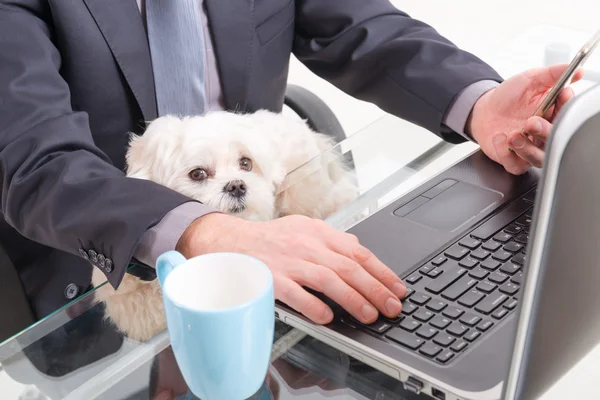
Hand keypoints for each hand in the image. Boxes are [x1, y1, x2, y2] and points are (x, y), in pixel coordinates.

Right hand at [177, 213, 406, 324]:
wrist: (230, 242)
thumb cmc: (269, 239)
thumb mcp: (303, 228)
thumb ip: (331, 239)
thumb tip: (358, 246)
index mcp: (318, 232)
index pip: (358, 252)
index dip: (382, 272)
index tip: (397, 289)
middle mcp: (307, 245)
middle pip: (349, 267)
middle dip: (376, 289)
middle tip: (392, 307)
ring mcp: (289, 262)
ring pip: (330, 280)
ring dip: (354, 299)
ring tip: (370, 315)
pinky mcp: (272, 279)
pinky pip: (298, 295)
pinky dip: (316, 307)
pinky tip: (329, 318)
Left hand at [467, 63, 583, 173]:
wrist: (484, 110)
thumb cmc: (509, 96)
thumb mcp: (531, 79)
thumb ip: (552, 74)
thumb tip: (577, 71)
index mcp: (554, 116)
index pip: (567, 115)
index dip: (565, 107)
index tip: (560, 96)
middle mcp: (545, 135)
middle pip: (555, 142)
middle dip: (546, 132)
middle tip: (532, 121)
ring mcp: (530, 149)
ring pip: (539, 159)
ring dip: (527, 148)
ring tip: (513, 134)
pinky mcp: (513, 160)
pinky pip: (515, 165)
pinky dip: (507, 155)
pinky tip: (499, 139)